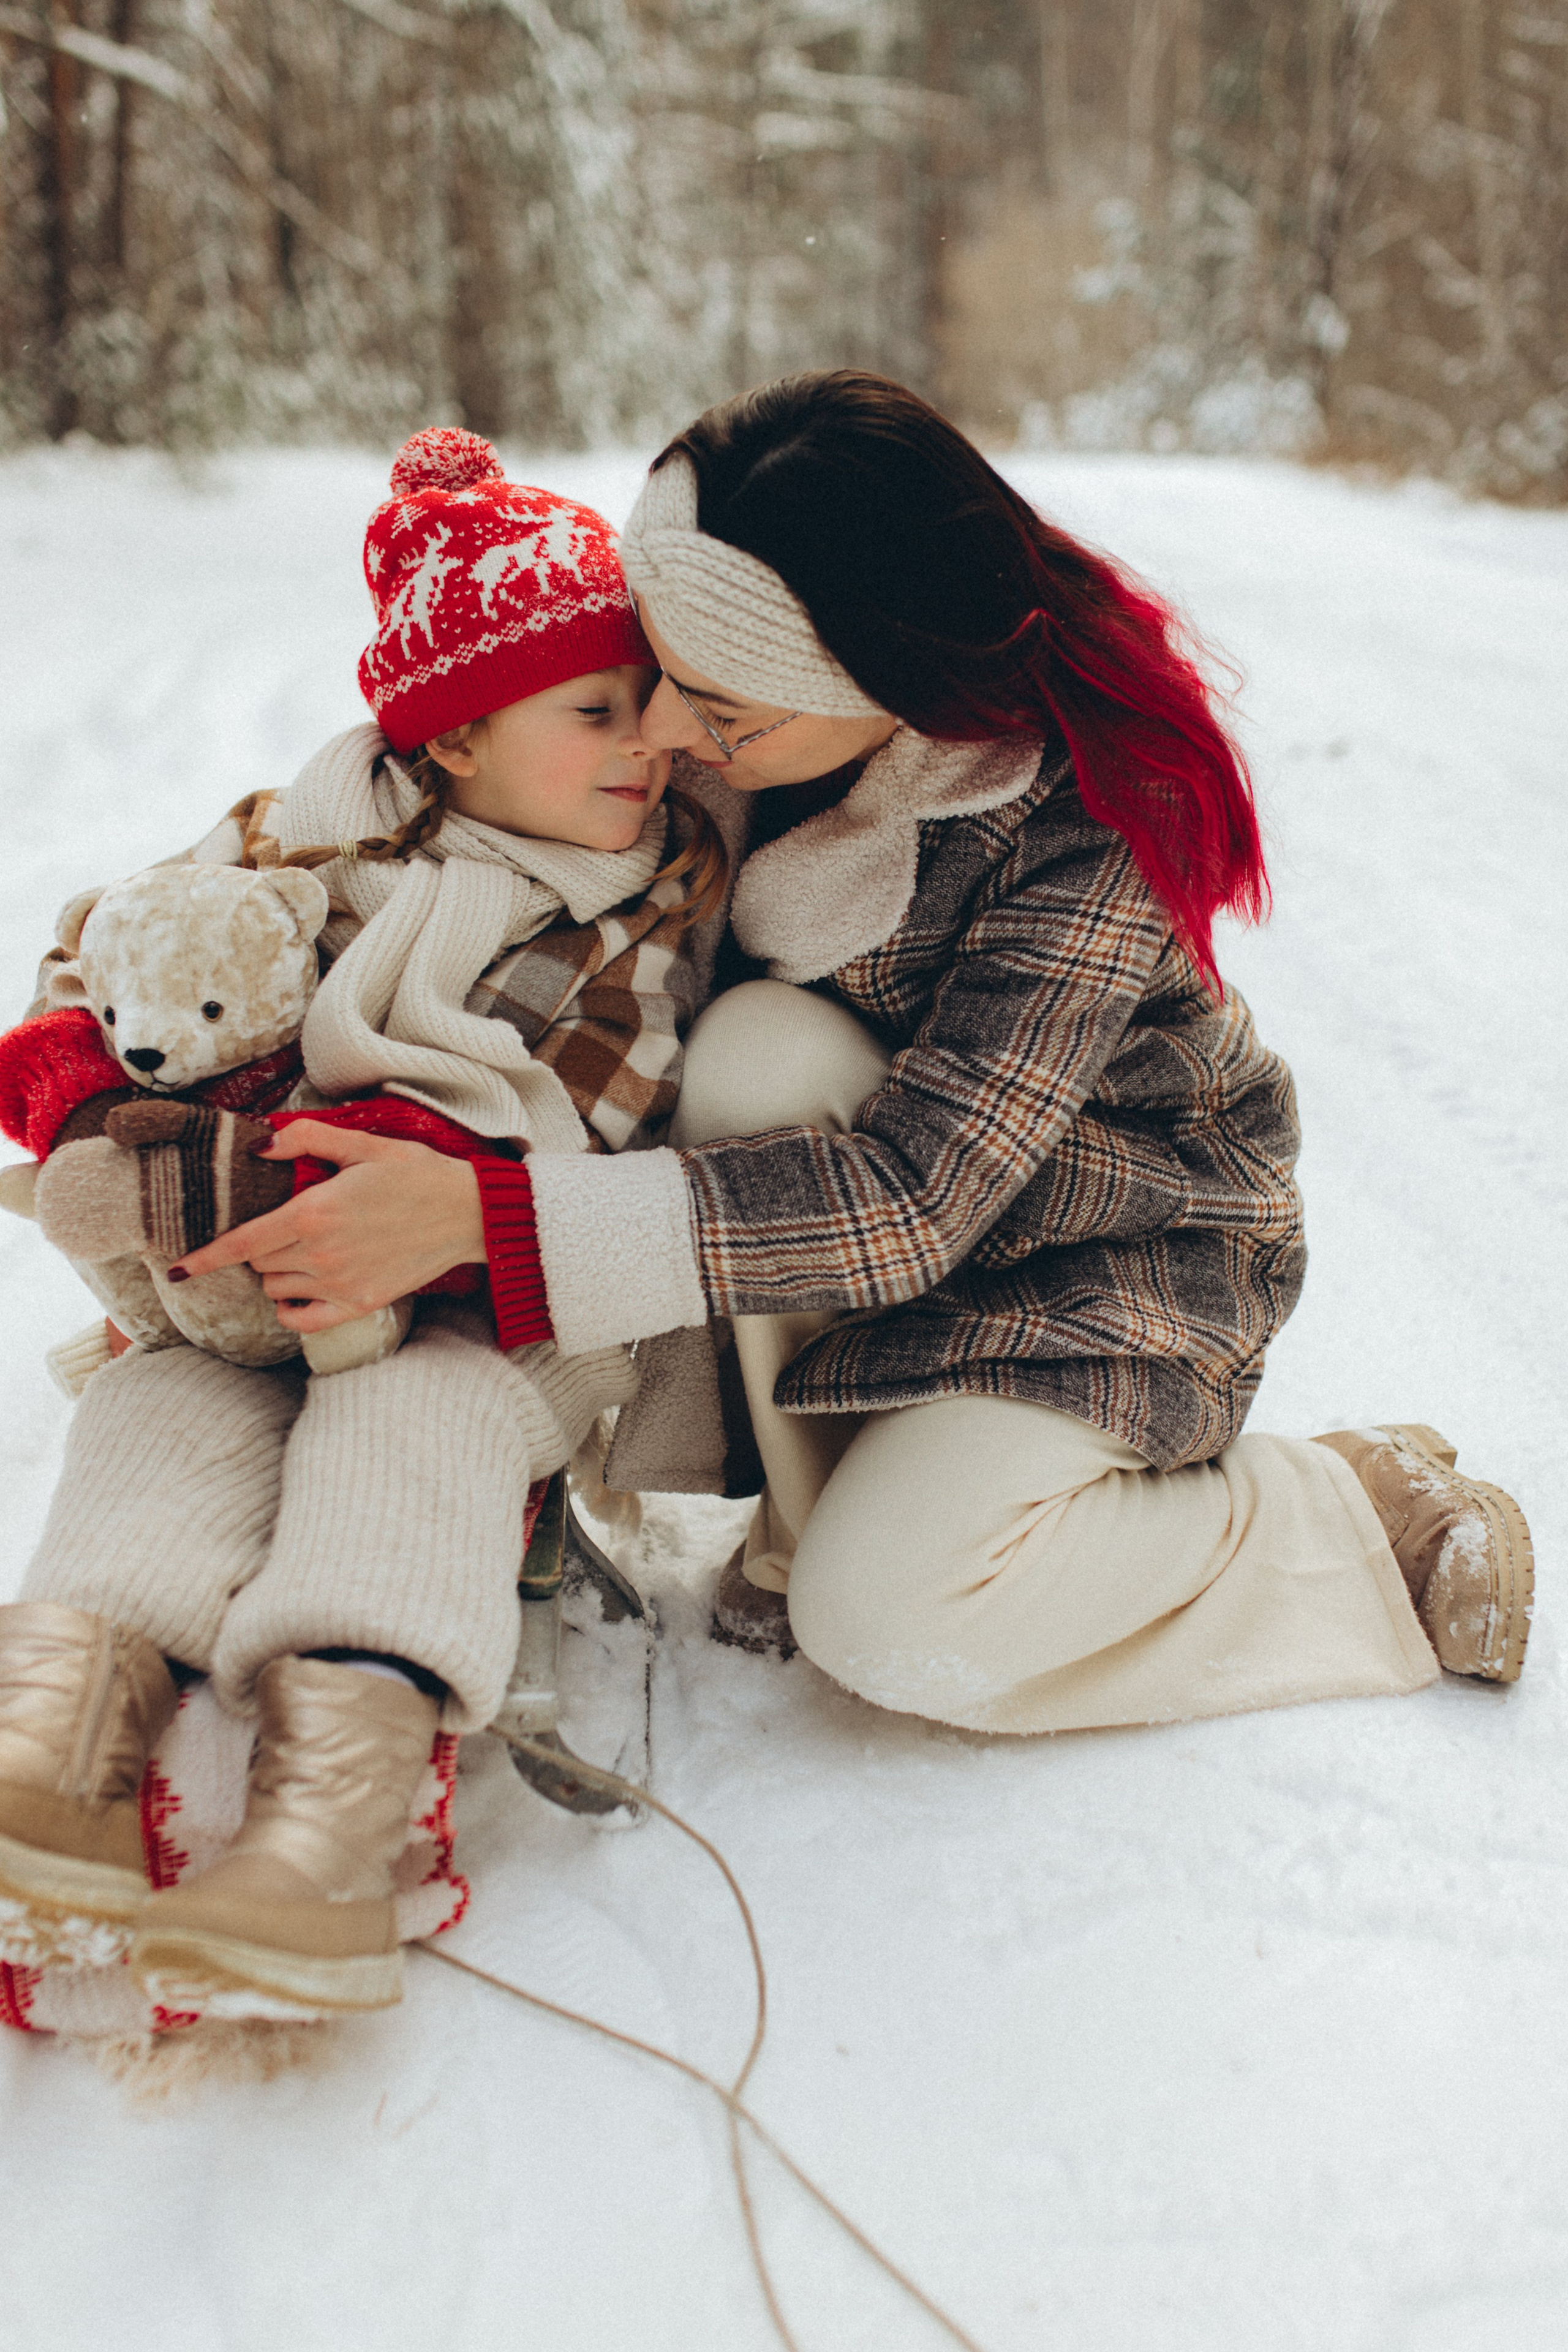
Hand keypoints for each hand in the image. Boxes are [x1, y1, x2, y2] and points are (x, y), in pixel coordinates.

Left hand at [168, 1121, 486, 1334]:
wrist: (467, 1213)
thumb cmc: (416, 1174)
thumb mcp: (364, 1144)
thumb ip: (308, 1139)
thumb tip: (262, 1146)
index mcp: (313, 1212)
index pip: (241, 1243)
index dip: (204, 1258)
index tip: (178, 1269)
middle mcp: (320, 1253)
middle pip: (258, 1264)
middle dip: (260, 1247)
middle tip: (286, 1227)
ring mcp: (340, 1283)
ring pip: (276, 1289)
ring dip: (277, 1273)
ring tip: (303, 1251)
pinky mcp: (360, 1304)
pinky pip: (303, 1319)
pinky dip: (291, 1309)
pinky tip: (299, 1293)